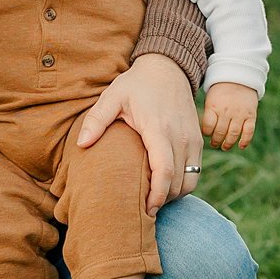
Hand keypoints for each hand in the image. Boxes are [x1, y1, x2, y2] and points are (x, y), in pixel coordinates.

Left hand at [77, 52, 202, 212]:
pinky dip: (182, 183)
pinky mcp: (198, 141)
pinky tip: (164, 184)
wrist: (168, 68)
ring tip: (153, 198)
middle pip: (178, 183)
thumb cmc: (137, 84)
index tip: (146, 210)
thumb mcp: (113, 96)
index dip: (157, 195)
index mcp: (159, 129)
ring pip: (190, 181)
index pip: (165, 171)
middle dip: (163, 200)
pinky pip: (195, 171)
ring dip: (174, 194)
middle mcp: (181, 137)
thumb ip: (96, 119)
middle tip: (142, 209)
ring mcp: (193, 139)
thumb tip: (81, 144)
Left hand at [202, 82, 258, 150]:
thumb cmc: (220, 90)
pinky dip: (245, 141)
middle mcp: (226, 111)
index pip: (208, 126)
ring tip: (224, 147)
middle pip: (220, 132)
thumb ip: (208, 114)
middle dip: (216, 141)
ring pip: (233, 134)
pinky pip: (248, 131)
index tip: (206, 134)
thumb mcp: (210, 99)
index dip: (206, 133)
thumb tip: (204, 132)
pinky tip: (241, 146)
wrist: (239, 77)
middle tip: (214, 144)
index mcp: (214, 106)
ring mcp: (240, 114)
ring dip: (228, 143)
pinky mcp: (251, 115)